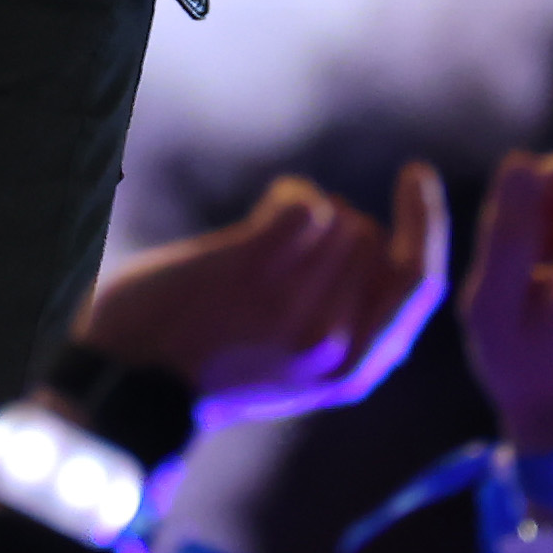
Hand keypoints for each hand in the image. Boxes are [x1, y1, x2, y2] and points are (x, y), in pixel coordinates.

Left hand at [75, 162, 447, 425]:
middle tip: (279, 255)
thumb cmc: (209, 359)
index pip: (420, 285)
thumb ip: (350, 328)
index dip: (426, 225)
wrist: (125, 376)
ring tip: (258, 248)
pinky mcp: (254, 273)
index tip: (416, 176)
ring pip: (339, 217)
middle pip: (374, 239)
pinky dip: (286, 195)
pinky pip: (306, 204)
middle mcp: (334, 346)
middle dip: (339, 224)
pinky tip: (256, 219)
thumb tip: (390, 252)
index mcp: (352, 373)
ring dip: (305, 210)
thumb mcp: (299, 369)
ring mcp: (296, 309)